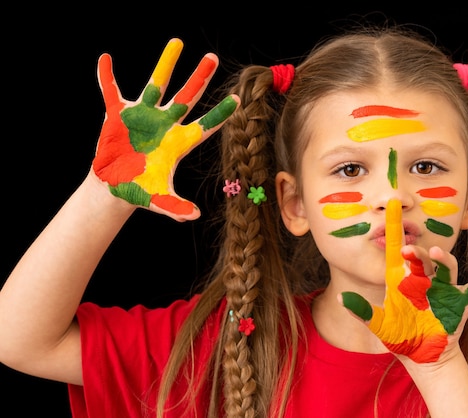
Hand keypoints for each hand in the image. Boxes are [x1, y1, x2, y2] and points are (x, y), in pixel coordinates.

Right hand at [92, 38, 237, 220]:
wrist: (113, 187)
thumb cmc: (140, 192)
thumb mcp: (159, 201)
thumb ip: (176, 207)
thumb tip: (193, 216)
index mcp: (178, 143)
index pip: (204, 125)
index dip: (220, 114)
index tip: (238, 99)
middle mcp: (165, 125)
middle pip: (187, 96)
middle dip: (199, 78)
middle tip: (213, 57)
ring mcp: (142, 117)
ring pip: (156, 84)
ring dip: (165, 64)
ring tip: (177, 42)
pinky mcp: (117, 116)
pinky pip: (110, 92)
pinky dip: (106, 77)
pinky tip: (105, 60)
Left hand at [341, 198, 467, 362]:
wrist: (422, 355)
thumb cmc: (400, 336)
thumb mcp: (379, 324)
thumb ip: (362, 312)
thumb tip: (342, 298)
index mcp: (401, 278)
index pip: (397, 247)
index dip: (395, 227)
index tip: (393, 204)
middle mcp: (422, 278)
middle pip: (421, 258)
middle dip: (416, 253)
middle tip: (407, 250)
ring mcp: (442, 288)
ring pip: (446, 267)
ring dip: (442, 259)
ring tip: (434, 254)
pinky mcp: (459, 301)